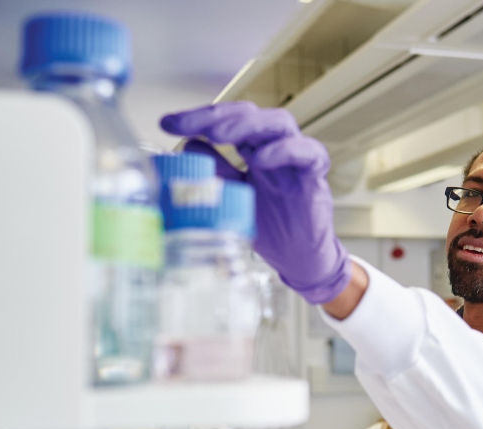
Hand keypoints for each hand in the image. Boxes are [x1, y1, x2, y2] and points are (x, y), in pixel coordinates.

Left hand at [160, 102, 350, 303]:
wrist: (298, 259)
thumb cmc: (271, 228)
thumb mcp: (232, 198)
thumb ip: (215, 172)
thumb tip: (186, 147)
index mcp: (253, 150)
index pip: (226, 121)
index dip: (197, 118)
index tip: (167, 123)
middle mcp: (274, 149)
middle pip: (250, 114)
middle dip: (217, 116)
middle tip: (187, 125)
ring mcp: (296, 160)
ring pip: (278, 123)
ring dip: (247, 125)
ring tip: (219, 135)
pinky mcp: (315, 177)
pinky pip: (308, 152)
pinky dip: (285, 150)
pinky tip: (261, 159)